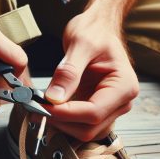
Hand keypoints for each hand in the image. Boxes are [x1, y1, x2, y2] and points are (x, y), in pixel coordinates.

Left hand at [43, 8, 138, 140]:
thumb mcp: (80, 44)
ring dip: (62, 125)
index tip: (43, 106)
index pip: (93, 112)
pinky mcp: (96, 105)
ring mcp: (109, 106)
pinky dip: (64, 121)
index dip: (66, 113)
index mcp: (123, 86)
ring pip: (85, 130)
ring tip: (40, 110)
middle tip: (37, 109)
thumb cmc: (95, 31)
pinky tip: (49, 111)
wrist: (98, 28)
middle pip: (90, 127)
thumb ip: (68, 72)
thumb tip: (54, 98)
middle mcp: (121, 101)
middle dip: (62, 122)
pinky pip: (81, 123)